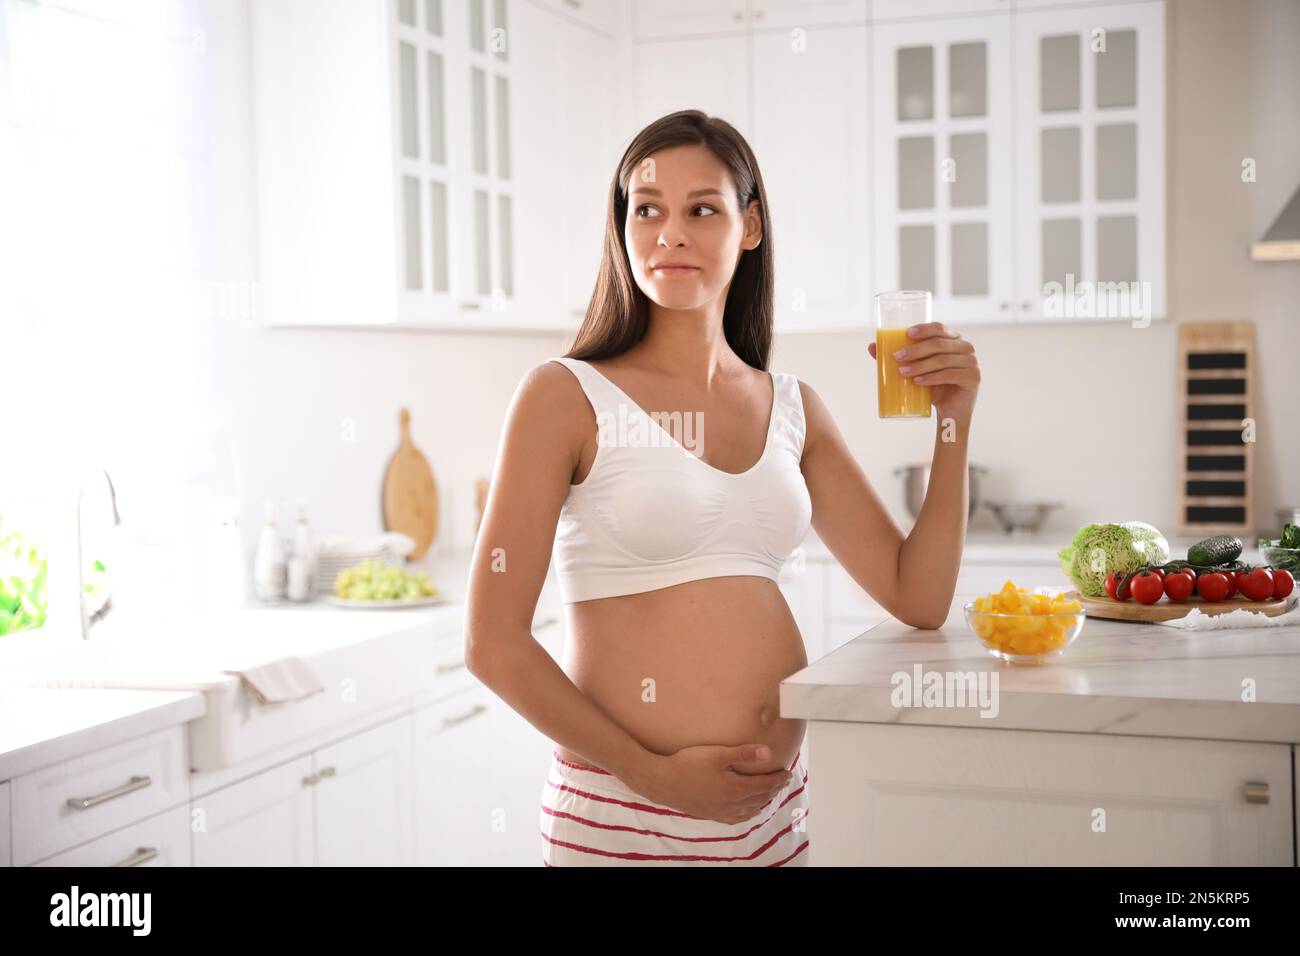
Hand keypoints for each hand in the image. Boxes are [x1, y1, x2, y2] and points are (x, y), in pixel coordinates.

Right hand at [637, 743, 793, 824]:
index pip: (764, 785)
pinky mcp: (710, 815)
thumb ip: (743, 754)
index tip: (788, 772)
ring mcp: (720, 811)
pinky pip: (735, 818)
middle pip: (759, 798)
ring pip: (749, 810)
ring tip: (770, 794)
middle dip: (774, 789)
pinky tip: (748, 811)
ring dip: (763, 802)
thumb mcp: (717, 754)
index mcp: (735, 788)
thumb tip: (768, 752)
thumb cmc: (688, 763)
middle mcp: (731, 803)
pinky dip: (747, 814)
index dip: (777, 779)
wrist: (662, 782)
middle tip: (783, 781)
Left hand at [869, 321, 979, 422]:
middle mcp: (965, 348)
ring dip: (920, 366)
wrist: (949, 412)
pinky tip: (918, 382)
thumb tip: (871, 346)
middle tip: (896, 357)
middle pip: (938, 344)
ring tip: (902, 373)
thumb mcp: (916, 370)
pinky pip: (950, 375)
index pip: (939, 328)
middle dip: (915, 350)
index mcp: (953, 340)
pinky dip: (932, 378)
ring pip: (942, 360)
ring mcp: (972, 362)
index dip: (924, 329)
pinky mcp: (973, 378)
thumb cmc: (933, 387)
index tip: (906, 334)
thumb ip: (899, 357)